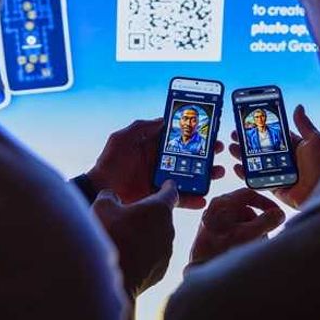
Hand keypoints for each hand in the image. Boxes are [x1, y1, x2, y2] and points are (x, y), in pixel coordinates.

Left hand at [86, 118, 224, 208]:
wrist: (99, 189)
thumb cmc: (110, 161)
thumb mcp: (123, 138)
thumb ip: (143, 127)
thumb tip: (165, 119)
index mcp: (154, 146)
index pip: (178, 138)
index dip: (194, 135)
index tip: (209, 131)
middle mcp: (161, 162)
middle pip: (189, 157)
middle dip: (206, 153)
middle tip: (220, 150)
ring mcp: (162, 180)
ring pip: (189, 176)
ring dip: (205, 175)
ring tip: (219, 172)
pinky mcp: (160, 197)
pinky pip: (180, 198)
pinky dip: (192, 199)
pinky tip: (203, 199)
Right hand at [92, 180, 177, 298]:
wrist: (111, 278)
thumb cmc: (110, 237)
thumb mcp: (102, 206)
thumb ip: (110, 196)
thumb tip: (111, 198)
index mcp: (159, 209)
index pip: (170, 192)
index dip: (167, 187)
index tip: (166, 185)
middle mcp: (168, 229)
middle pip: (161, 216)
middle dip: (148, 215)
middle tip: (129, 216)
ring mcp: (166, 251)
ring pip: (158, 237)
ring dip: (146, 235)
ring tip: (125, 239)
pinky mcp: (161, 270)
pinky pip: (154, 256)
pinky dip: (144, 254)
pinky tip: (127, 257)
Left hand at [188, 189, 284, 268]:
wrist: (203, 272)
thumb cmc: (222, 250)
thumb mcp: (250, 234)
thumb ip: (267, 221)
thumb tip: (278, 213)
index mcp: (222, 203)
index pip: (248, 194)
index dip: (264, 203)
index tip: (276, 213)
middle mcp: (216, 210)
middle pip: (246, 210)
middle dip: (259, 223)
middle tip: (266, 234)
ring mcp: (214, 223)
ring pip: (242, 223)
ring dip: (253, 233)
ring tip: (256, 246)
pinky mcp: (214, 237)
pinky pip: (234, 233)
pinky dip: (244, 240)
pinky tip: (246, 251)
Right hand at [230, 104, 319, 208]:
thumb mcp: (315, 141)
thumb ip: (304, 124)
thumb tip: (299, 107)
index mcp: (294, 146)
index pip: (273, 134)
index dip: (260, 128)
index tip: (247, 122)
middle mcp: (284, 159)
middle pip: (261, 147)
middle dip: (246, 141)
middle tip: (234, 135)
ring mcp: (277, 172)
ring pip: (255, 162)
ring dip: (242, 155)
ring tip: (231, 148)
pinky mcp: (272, 186)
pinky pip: (256, 179)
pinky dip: (245, 174)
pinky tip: (236, 167)